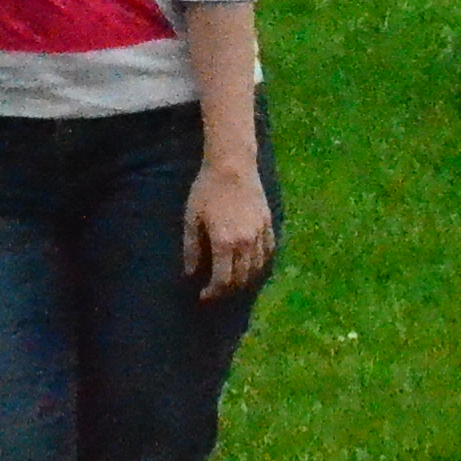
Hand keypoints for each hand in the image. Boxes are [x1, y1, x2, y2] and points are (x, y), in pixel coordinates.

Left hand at [182, 158, 273, 299]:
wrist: (232, 164)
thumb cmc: (206, 190)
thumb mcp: (192, 219)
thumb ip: (192, 249)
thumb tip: (191, 274)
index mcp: (225, 243)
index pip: (223, 281)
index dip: (213, 293)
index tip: (203, 296)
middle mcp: (246, 243)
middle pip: (241, 279)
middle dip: (227, 290)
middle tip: (216, 290)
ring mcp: (260, 234)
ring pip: (257, 268)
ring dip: (244, 279)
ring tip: (232, 280)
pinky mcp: (268, 223)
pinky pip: (269, 252)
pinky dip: (261, 263)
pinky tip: (252, 265)